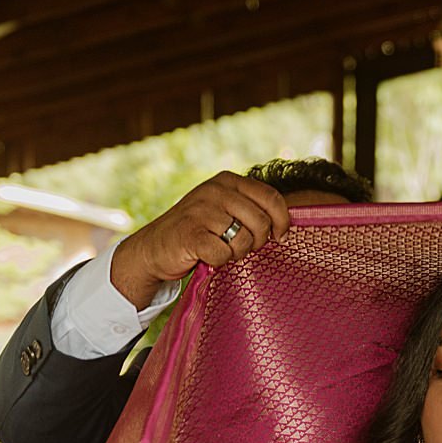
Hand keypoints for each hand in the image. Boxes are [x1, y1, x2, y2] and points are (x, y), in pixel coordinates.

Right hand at [108, 171, 291, 305]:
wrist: (155, 247)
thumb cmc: (198, 231)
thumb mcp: (224, 209)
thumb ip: (250, 208)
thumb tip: (286, 225)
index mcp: (227, 180)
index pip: (271, 197)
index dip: (282, 220)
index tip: (280, 237)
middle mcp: (215, 190)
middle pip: (260, 221)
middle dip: (257, 242)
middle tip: (241, 248)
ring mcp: (201, 210)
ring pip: (243, 239)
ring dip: (237, 253)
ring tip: (222, 250)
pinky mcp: (190, 233)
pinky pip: (223, 254)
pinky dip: (219, 262)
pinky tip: (206, 256)